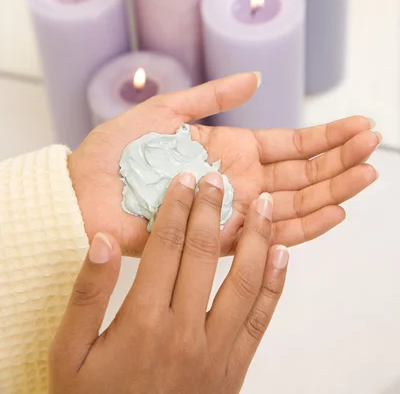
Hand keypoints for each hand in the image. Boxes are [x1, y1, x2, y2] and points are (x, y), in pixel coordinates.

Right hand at [50, 173, 287, 393]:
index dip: (177, 207)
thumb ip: (86, 294)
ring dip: (256, 238)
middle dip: (212, 210)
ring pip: (244, 283)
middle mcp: (185, 332)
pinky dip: (275, 285)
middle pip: (204, 255)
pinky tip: (281, 254)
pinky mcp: (234, 370)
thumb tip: (103, 239)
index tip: (185, 177)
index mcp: (143, 322)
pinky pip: (261, 320)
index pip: (165, 247)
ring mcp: (215, 353)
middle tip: (219, 178)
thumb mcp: (69, 354)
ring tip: (261, 203)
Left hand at [69, 72, 378, 255]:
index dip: (325, 136)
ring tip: (366, 174)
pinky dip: (303, 226)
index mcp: (230, 149)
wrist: (84, 191)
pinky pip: (268, 235)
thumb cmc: (119, 151)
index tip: (358, 125)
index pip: (289, 144)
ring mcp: (233, 210)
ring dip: (332, 189)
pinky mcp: (219, 239)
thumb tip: (256, 78)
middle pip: (301, 173)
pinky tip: (333, 212)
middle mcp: (239, 181)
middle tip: (373, 145)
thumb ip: (212, 97)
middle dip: (339, 159)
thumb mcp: (168, 110)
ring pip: (295, 202)